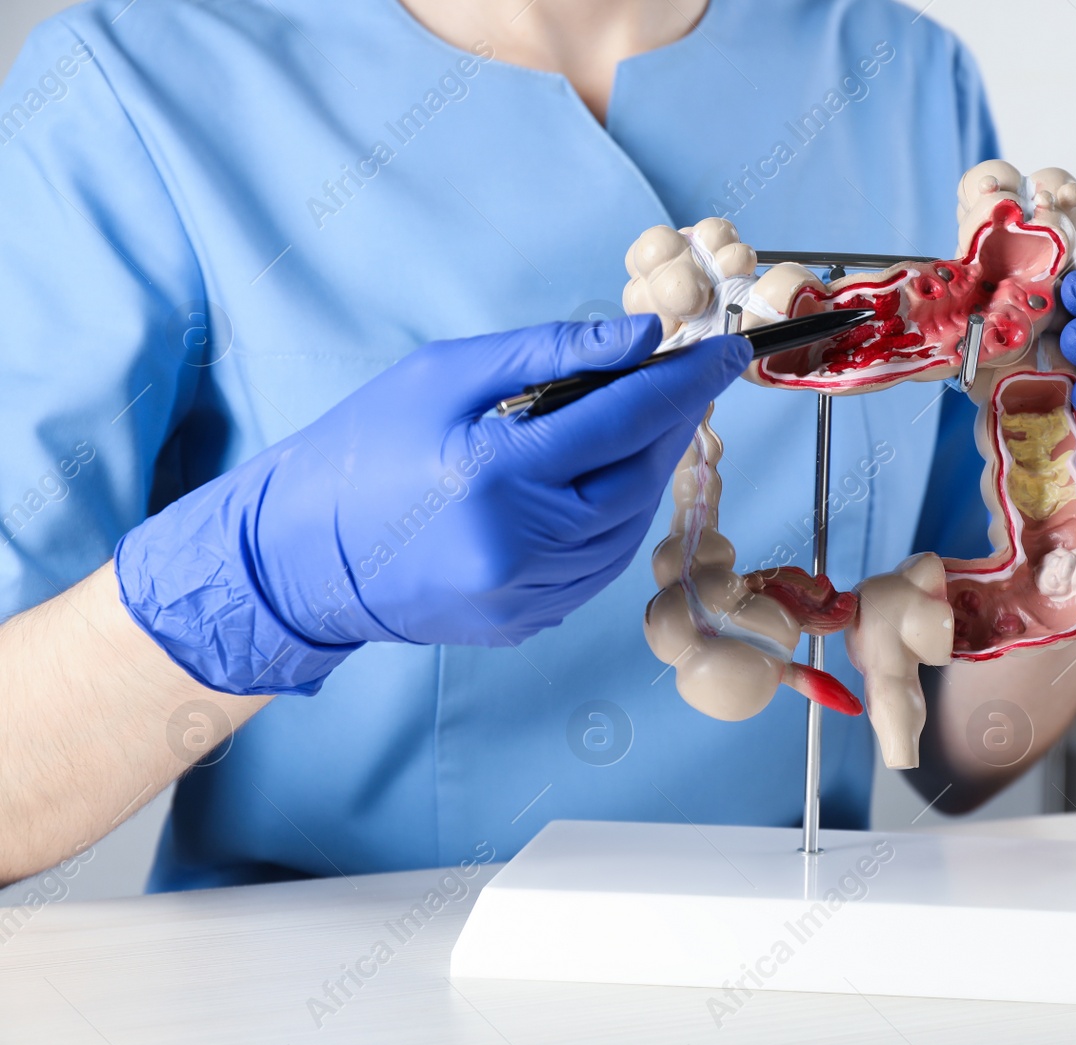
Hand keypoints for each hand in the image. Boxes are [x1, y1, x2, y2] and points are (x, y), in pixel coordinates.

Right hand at [117, 315, 748, 694]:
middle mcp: (521, 545)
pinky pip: (597, 569)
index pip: (625, 419)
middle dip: (673, 428)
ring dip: (650, 476)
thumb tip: (640, 340)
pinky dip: (616, 522)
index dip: (686, 383)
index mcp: (499, 473)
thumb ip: (549, 354)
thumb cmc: (362, 448)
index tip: (727, 353)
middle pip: (638, 480)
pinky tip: (607, 485)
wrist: (298, 554)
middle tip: (688, 387)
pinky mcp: (522, 622)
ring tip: (648, 430)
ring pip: (627, 530)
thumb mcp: (444, 375)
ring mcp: (524, 594)